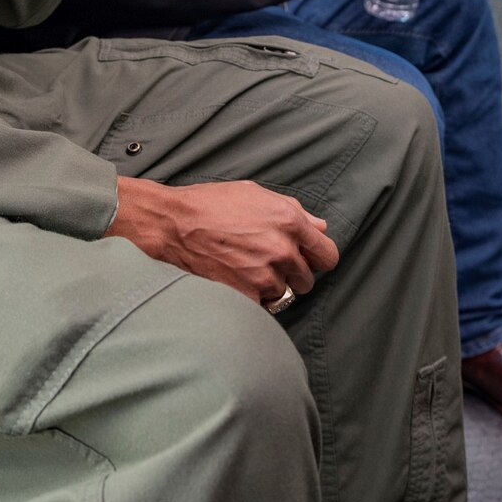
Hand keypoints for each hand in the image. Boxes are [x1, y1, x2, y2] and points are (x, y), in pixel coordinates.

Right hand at [106, 177, 338, 307]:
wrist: (173, 224)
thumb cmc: (211, 204)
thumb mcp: (256, 195)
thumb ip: (294, 211)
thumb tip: (320, 226)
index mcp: (290, 221)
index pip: (328, 255)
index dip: (317, 259)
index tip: (306, 260)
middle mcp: (283, 249)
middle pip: (307, 279)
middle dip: (291, 274)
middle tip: (267, 263)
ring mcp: (265, 275)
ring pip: (283, 294)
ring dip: (270, 287)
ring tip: (246, 269)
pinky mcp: (246, 295)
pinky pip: (262, 306)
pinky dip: (251, 298)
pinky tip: (235, 280)